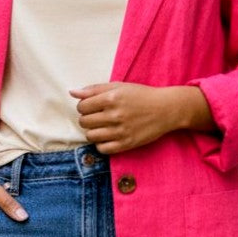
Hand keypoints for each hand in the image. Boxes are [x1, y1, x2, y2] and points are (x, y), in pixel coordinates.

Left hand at [68, 81, 215, 153]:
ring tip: (101, 127)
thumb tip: (72, 92)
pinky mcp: (126, 144)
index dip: (83, 107)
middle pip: (84, 122)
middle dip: (87, 119)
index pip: (82, 106)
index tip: (92, 107)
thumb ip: (94, 89)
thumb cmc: (141, 96)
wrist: (165, 109)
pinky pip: (102, 149)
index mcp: (112, 98)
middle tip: (97, 117)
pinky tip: (107, 137)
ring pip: (91, 136)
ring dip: (92, 132)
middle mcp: (115, 115)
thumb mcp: (119, 87)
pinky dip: (101, 144)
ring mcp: (121, 131)